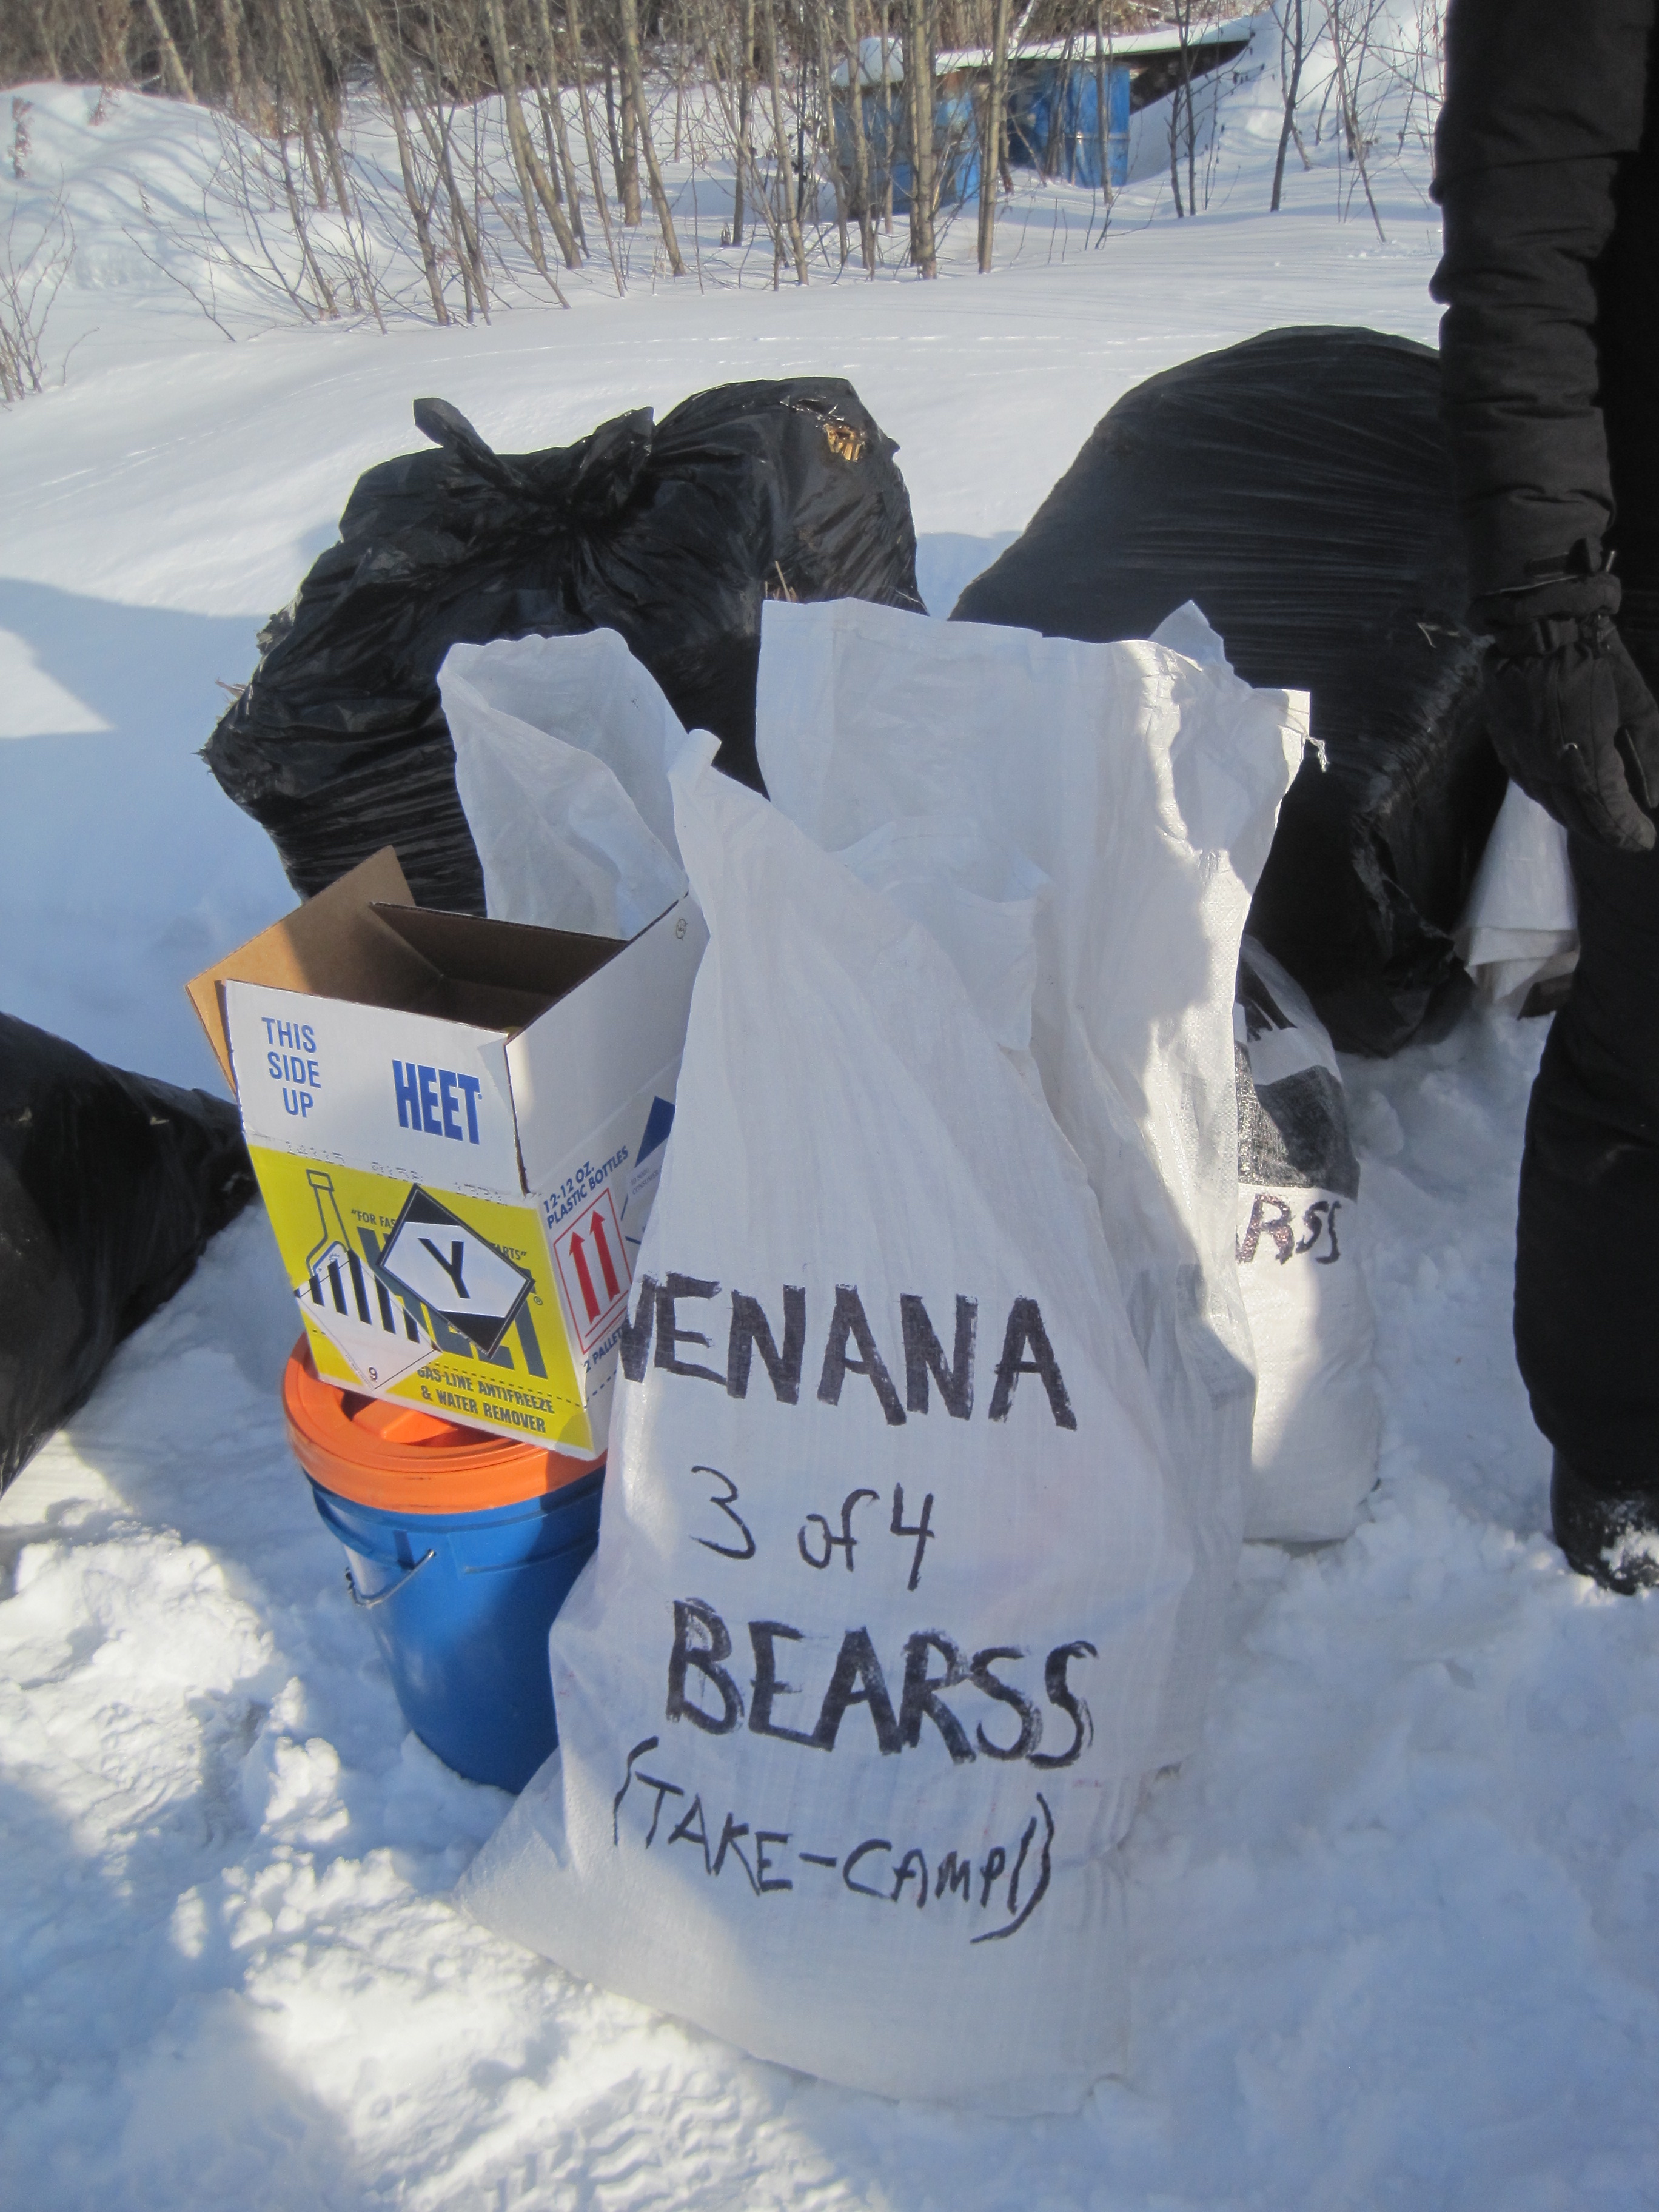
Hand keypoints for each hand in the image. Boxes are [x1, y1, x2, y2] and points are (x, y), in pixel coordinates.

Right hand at [1484, 610, 1658, 853]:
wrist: (1538, 627)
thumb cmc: (1597, 660)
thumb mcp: (1639, 706)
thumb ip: (1649, 754)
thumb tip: (1654, 798)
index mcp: (1585, 759)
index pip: (1607, 812)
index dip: (1626, 832)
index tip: (1644, 841)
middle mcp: (1549, 769)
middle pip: (1578, 816)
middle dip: (1605, 832)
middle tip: (1625, 837)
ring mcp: (1522, 760)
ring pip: (1551, 804)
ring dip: (1577, 819)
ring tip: (1598, 824)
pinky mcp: (1506, 748)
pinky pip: (1530, 786)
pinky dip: (1552, 799)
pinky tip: (1564, 798)